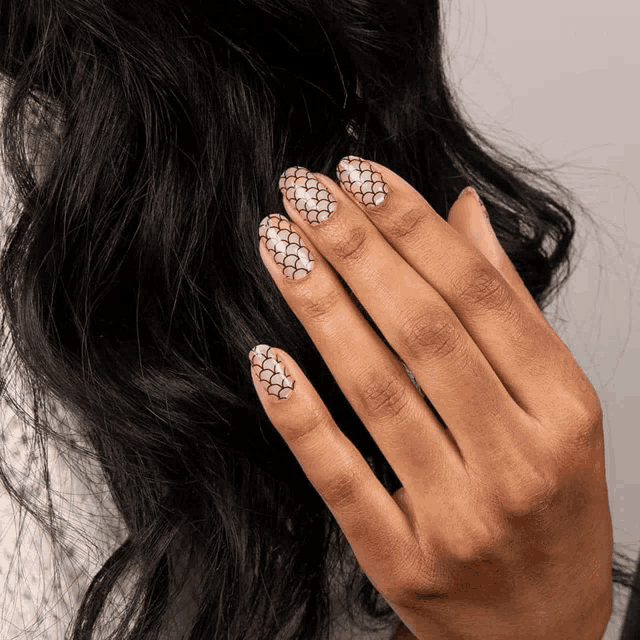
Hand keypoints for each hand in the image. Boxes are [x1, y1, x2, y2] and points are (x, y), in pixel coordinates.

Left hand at [249, 158, 612, 638]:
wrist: (539, 632)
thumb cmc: (548, 505)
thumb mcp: (555, 404)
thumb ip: (506, 307)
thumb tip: (463, 214)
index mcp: (562, 410)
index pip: (477, 293)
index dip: (410, 225)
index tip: (358, 174)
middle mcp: (517, 461)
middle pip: (423, 330)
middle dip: (355, 248)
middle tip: (304, 191)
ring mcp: (460, 518)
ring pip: (377, 392)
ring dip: (320, 309)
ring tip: (279, 245)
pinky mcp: (406, 562)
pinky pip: (343, 478)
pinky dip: (300, 415)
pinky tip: (266, 356)